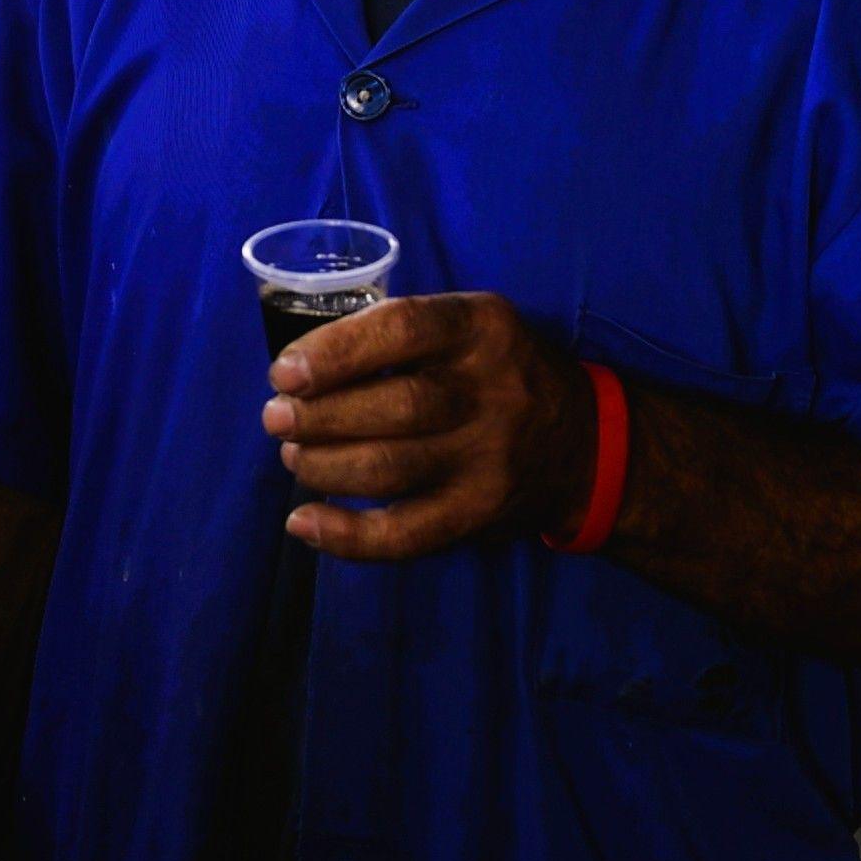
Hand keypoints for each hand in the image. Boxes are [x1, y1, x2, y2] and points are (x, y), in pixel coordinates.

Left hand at [262, 292, 595, 559]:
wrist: (582, 443)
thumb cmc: (498, 371)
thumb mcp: (469, 324)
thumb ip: (398, 333)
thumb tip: (300, 366)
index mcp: (482, 328)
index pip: (402, 330)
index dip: (334, 352)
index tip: (284, 373)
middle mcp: (490, 392)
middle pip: (392, 406)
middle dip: (318, 416)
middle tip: (277, 419)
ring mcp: (488, 460)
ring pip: (389, 468)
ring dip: (322, 466)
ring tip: (295, 456)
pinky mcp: (479, 515)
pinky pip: (405, 535)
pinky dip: (345, 535)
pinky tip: (304, 523)